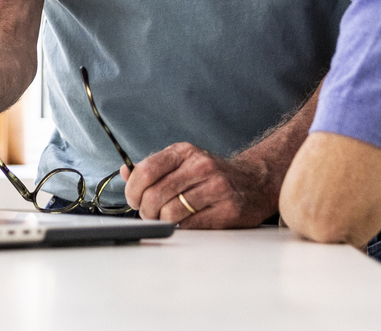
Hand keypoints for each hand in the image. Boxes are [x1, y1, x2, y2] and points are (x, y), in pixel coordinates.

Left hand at [121, 142, 276, 228]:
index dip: (132, 189)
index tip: (132, 199)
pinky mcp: (228, 210)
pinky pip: (190, 226)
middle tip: (149, 214)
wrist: (255, 182)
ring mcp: (216, 188)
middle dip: (146, 210)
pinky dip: (181, 227)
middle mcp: (201, 166)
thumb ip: (153, 168)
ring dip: (162, 221)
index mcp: (185, 152)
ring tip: (167, 218)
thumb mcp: (182, 162)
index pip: (146, 170)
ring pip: (171, 213)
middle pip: (155, 195)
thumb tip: (125, 173)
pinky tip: (185, 222)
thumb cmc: (211, 175)